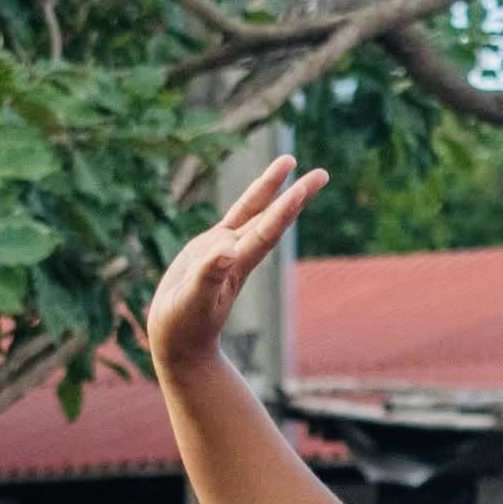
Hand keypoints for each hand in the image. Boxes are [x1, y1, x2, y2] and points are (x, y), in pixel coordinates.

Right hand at [145, 156, 326, 370]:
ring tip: (290, 161)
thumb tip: (226, 252)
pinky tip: (262, 188)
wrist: (180, 342)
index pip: (266, 232)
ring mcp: (225, 250)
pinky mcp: (209, 251)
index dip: (284, 210)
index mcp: (237, 265)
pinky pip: (233, 219)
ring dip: (272, 188)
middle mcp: (237, 254)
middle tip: (322, 172)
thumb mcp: (193, 302)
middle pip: (271, 217)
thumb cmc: (185, 327)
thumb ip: (208, 277)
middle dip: (295, 194)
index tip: (303, 188)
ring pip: (254, 211)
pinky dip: (248, 201)